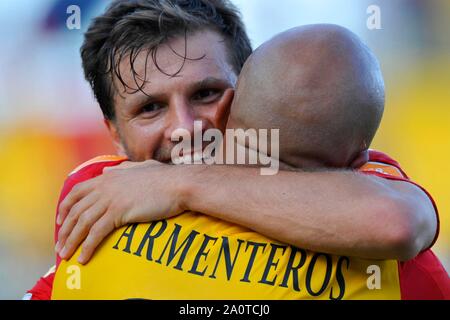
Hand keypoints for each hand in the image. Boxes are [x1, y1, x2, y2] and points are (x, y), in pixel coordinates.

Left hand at [55, 160, 185, 263]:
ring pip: (82, 222)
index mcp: (109, 177)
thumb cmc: (165, 178)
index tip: (60, 219)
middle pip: (76, 209)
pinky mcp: (119, 212)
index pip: (77, 191)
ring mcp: (111, 199)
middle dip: (65, 228)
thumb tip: (108, 170)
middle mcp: (105, 186)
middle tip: (60, 244)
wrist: (179, 184)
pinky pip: (96, 232)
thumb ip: (123, 169)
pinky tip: (84, 257)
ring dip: (71, 240)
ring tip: (66, 254)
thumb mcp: (142, 168)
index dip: (65, 206)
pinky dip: (87, 246)